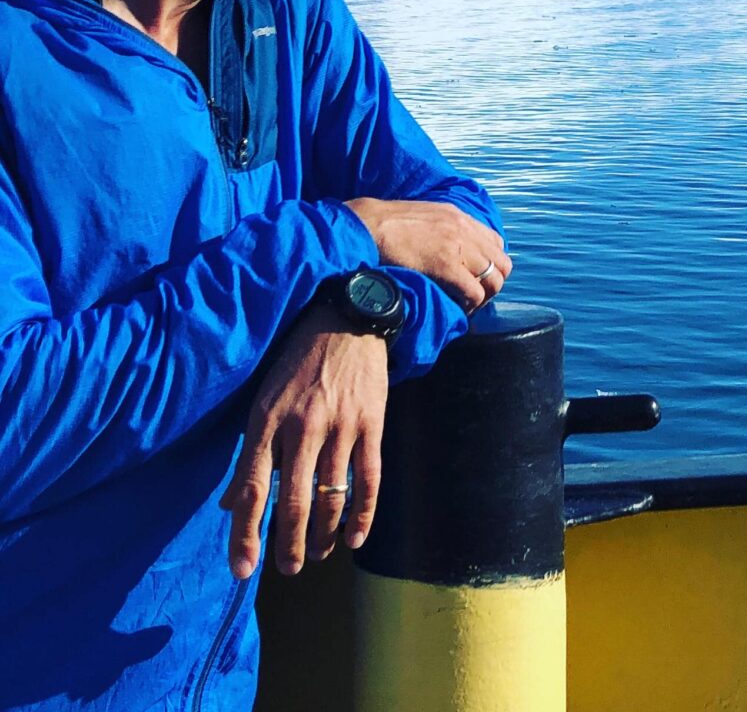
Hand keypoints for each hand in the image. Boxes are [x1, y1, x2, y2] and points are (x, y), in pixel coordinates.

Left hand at [222, 307, 387, 578]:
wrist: (348, 320)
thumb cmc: (298, 363)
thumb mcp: (263, 399)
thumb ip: (251, 453)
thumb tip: (230, 504)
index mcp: (266, 422)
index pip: (250, 490)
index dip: (245, 535)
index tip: (243, 570)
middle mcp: (301, 428)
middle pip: (292, 502)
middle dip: (288, 544)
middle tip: (288, 569)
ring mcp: (340, 427)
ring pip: (331, 496)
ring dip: (324, 534)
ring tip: (317, 554)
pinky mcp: (371, 424)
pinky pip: (369, 478)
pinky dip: (363, 512)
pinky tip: (356, 537)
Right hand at [345, 197, 511, 310]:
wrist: (370, 225)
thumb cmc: (388, 224)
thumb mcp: (426, 216)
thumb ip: (444, 228)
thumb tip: (447, 246)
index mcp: (461, 218)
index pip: (496, 243)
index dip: (491, 264)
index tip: (476, 278)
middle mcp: (466, 230)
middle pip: (502, 264)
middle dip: (493, 283)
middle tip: (475, 297)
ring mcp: (459, 247)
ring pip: (494, 280)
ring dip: (484, 297)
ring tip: (467, 306)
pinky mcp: (446, 266)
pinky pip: (474, 292)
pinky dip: (471, 305)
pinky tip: (458, 309)